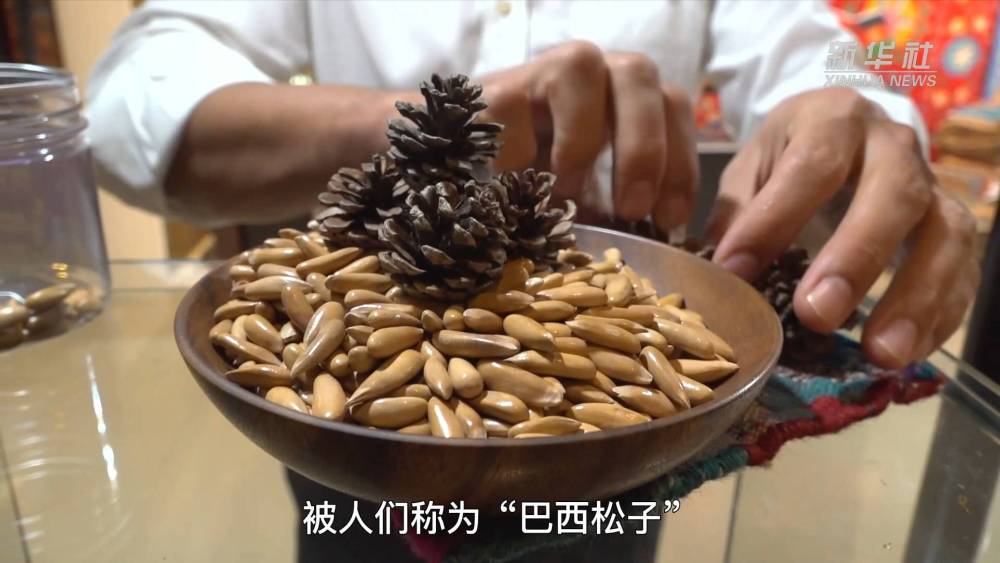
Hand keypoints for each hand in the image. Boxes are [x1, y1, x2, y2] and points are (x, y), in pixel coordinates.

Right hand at [478, 41, 697, 231]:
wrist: (463, 167)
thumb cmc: (535, 183)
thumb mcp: (586, 197)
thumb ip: (616, 209)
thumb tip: (651, 245)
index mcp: (622, 97)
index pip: (671, 105)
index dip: (680, 162)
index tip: (669, 218)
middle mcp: (590, 72)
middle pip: (638, 74)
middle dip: (643, 146)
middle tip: (633, 209)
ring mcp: (540, 72)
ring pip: (579, 67)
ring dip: (582, 138)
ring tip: (566, 190)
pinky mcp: (495, 89)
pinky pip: (515, 109)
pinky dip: (520, 154)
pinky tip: (512, 183)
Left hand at [709, 88, 979, 367]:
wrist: (844, 128)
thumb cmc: (789, 155)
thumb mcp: (751, 167)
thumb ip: (736, 213)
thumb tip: (720, 275)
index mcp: (833, 119)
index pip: (811, 165)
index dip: (773, 219)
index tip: (736, 271)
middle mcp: (893, 146)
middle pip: (892, 196)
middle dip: (855, 259)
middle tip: (816, 315)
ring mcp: (932, 186)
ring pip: (945, 235)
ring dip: (915, 299)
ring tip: (879, 352)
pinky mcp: (953, 225)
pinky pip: (962, 270)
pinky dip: (939, 316)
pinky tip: (904, 353)